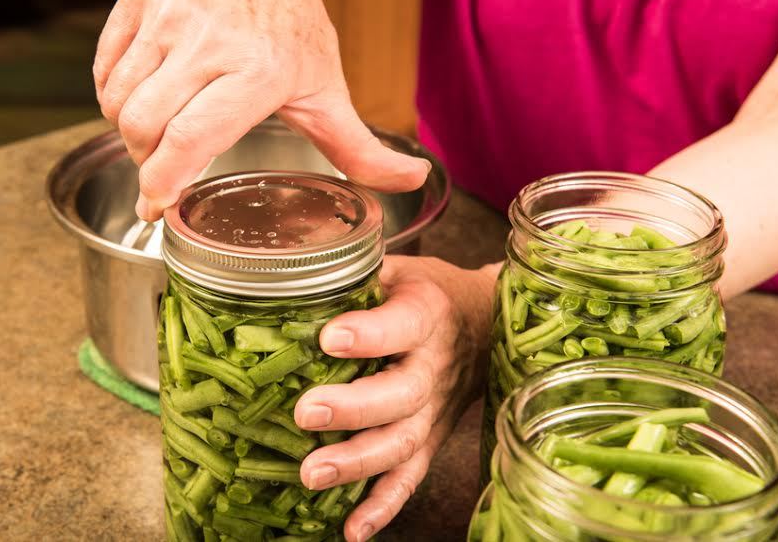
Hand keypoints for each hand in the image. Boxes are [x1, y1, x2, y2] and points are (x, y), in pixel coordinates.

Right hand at [94, 0, 429, 220]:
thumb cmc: (291, 30)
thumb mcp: (328, 89)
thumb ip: (362, 148)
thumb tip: (414, 181)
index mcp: (260, 69)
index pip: (193, 138)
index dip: (165, 182)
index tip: (157, 208)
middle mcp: (210, 39)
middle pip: (144, 127)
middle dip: (146, 163)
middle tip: (164, 171)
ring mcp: (169, 16)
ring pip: (117, 103)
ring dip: (130, 133)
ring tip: (160, 132)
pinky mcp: (138, 2)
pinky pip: (103, 74)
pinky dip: (113, 99)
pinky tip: (145, 97)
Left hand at [293, 256, 497, 541]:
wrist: (484, 327)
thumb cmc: (427, 293)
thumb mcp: (400, 269)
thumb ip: (355, 270)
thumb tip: (292, 263)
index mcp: (427, 314)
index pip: (402, 325)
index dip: (369, 334)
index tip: (328, 338)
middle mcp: (434, 367)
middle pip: (401, 394)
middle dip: (354, 408)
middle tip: (305, 412)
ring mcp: (434, 411)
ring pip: (402, 442)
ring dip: (358, 462)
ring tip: (312, 474)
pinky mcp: (429, 441)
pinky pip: (410, 478)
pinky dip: (383, 506)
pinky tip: (352, 529)